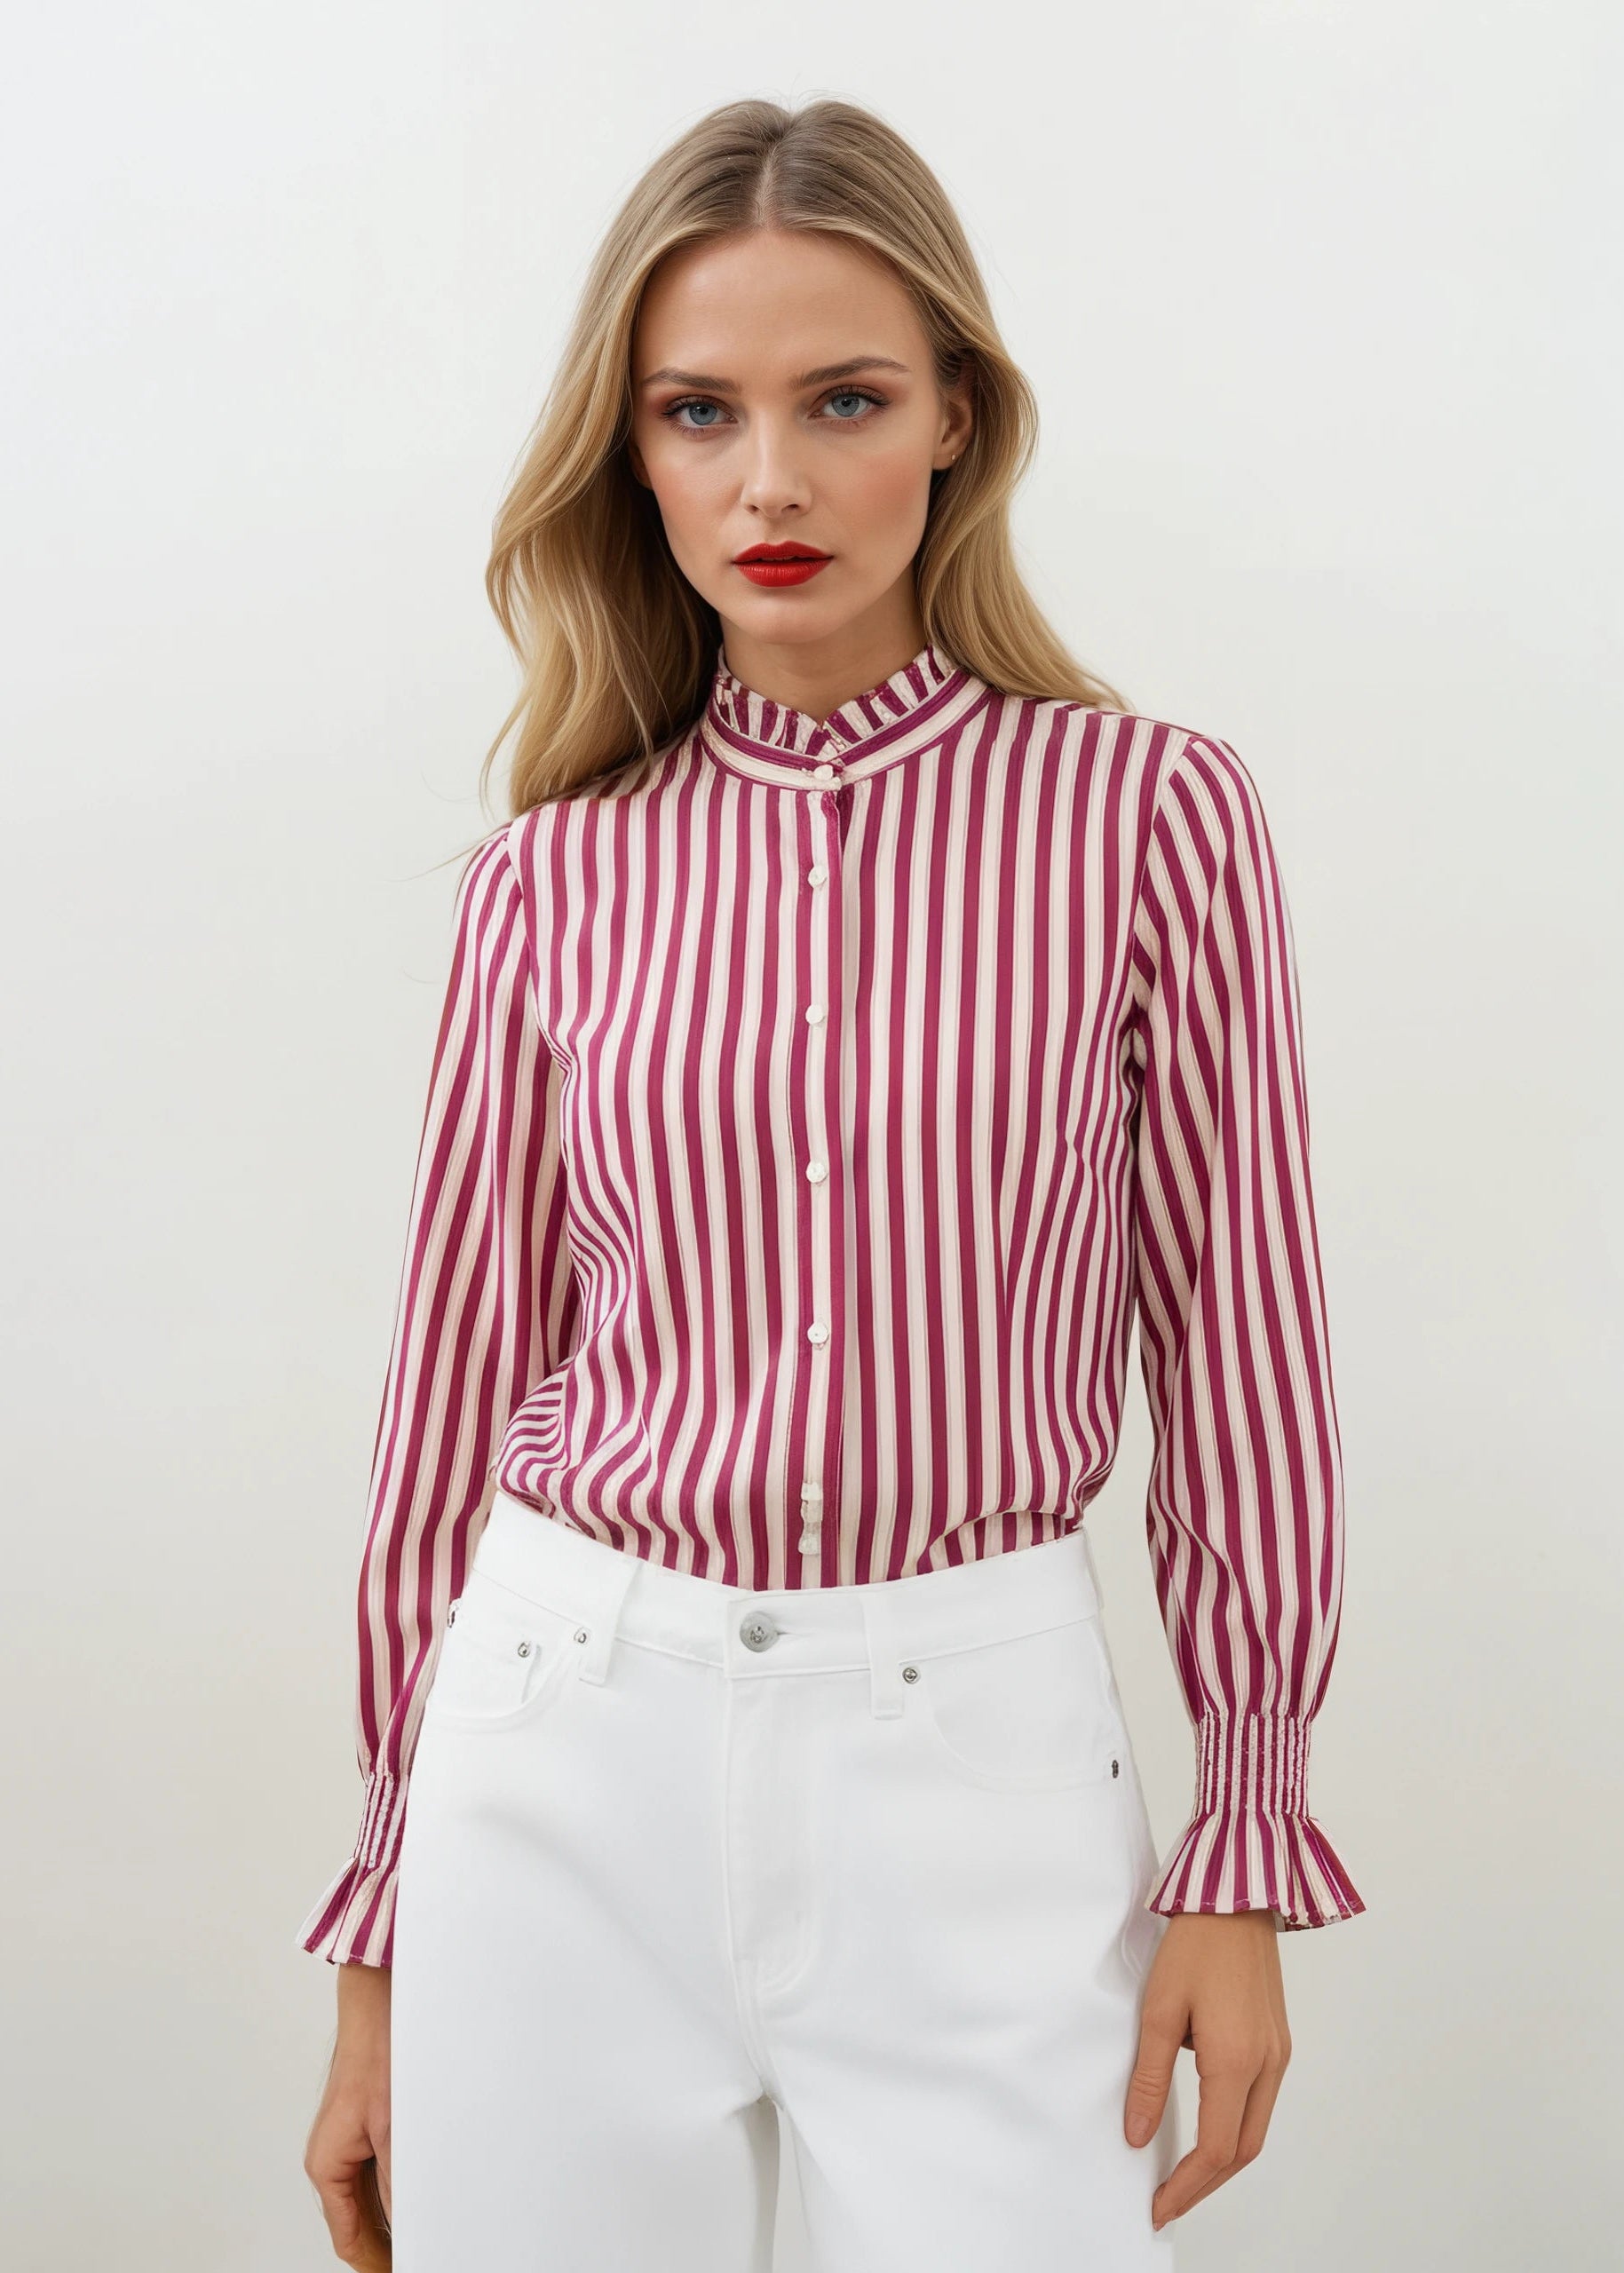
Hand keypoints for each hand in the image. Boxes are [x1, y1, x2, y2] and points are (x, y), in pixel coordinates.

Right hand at [304, 1959, 393, 2267]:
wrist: (378, 2006)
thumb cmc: (376, 2053)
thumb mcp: (391, 2127)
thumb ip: (394, 2181)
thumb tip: (405, 2221)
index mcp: (326, 2164)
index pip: (349, 2237)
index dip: (375, 2262)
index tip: (396, 2269)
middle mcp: (332, 2157)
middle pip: (358, 2220)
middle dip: (385, 2240)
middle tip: (416, 2251)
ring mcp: (348, 2143)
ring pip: (369, 2197)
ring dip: (392, 2213)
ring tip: (423, 2229)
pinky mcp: (364, 2127)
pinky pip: (377, 2171)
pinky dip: (395, 2187)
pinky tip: (420, 2194)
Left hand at [1122, 1908, 1291, 2233]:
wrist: (1236, 1896)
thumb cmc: (1195, 1944)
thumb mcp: (1158, 2010)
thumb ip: (1148, 2078)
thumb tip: (1137, 2133)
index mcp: (1237, 2061)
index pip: (1216, 2150)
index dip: (1187, 2186)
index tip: (1159, 2206)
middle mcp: (1268, 2064)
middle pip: (1242, 2151)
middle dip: (1205, 2184)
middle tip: (1168, 2201)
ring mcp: (1279, 2053)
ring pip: (1256, 2130)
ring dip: (1222, 2161)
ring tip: (1184, 2176)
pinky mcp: (1278, 2041)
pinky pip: (1260, 2102)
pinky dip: (1235, 2128)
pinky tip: (1208, 2129)